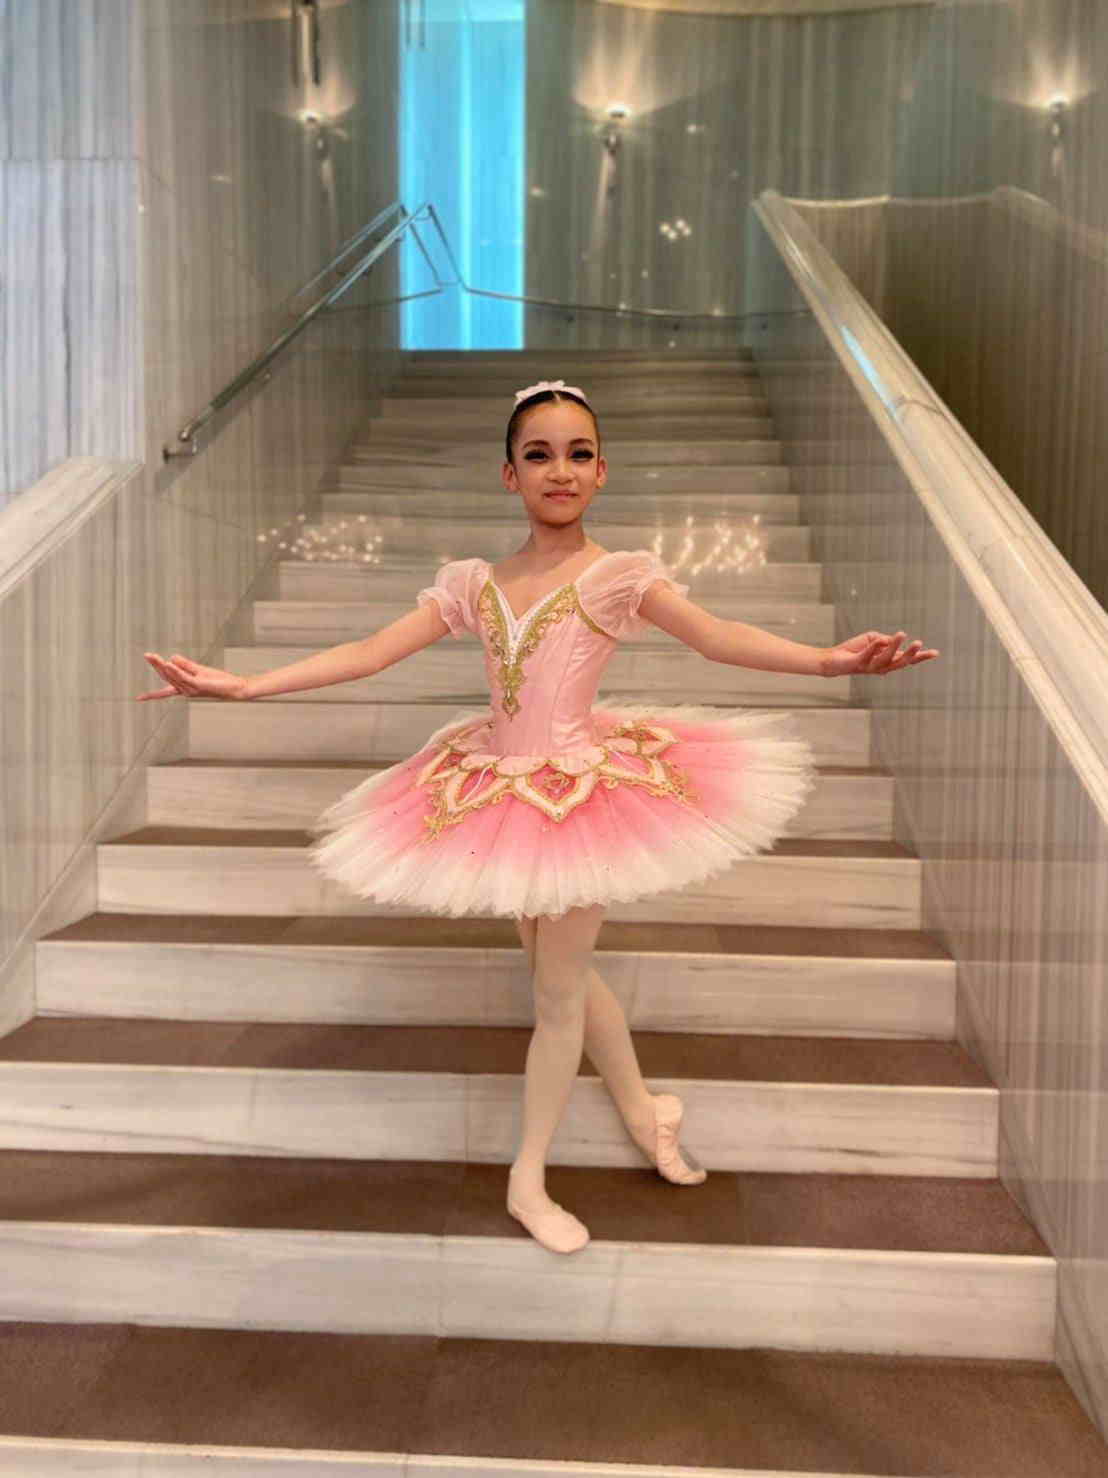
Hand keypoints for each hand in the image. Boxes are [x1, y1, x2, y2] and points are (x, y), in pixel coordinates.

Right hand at [137, 652, 249, 701]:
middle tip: (146, 655)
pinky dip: (175, 670)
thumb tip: (172, 657)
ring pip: (172, 676)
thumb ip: (185, 665)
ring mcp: (190, 689)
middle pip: (166, 677)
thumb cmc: (217, 680)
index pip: (165, 692)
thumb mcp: (198, 670)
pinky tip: (168, 663)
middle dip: (156, 666)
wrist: (233, 687)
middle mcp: (185, 690)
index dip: (151, 695)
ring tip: (152, 656)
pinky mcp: (198, 685)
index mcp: (184, 688)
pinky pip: (184, 677)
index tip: (138, 699)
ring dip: (162, 666)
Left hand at [821, 630, 939, 677]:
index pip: (907, 659)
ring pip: (885, 659)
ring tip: (902, 634)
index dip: (920, 657)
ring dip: (894, 647)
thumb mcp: (873, 639)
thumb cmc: (854, 649)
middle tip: (920, 644)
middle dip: (910, 654)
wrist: (833, 659)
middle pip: (899, 663)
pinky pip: (867, 655)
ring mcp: (870, 667)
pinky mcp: (858, 664)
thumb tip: (893, 640)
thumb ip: (885, 639)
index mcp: (887, 661)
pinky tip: (879, 640)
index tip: (935, 653)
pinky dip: (873, 648)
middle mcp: (881, 667)